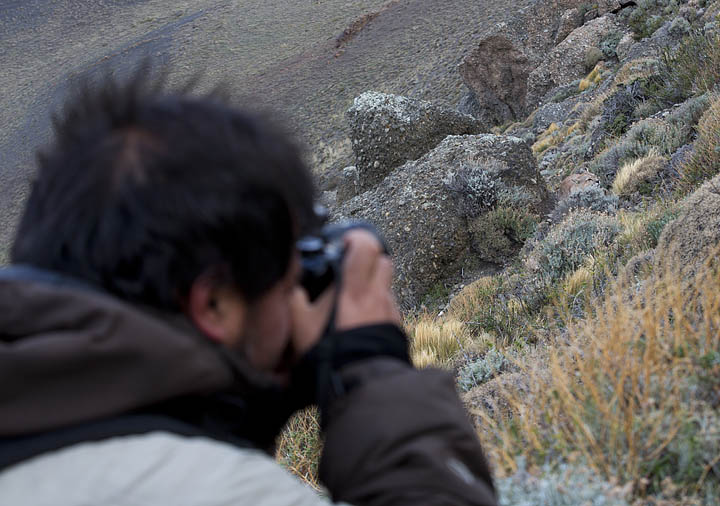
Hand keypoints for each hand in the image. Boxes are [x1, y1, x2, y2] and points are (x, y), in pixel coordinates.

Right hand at [289, 229, 400, 358]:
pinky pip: (390, 307)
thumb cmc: (328, 351)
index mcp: (355, 289)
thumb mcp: (299, 324)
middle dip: (370, 259)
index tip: (344, 244)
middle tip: (352, 269)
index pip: (367, 246)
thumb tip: (292, 284)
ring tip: (355, 299)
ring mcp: (391, 311)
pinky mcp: (397, 328)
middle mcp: (378, 295)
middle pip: (385, 259)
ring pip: (388, 284)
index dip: (357, 238)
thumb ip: (293, 298)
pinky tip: (363, 322)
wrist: (359, 384)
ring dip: (374, 284)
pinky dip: (379, 307)